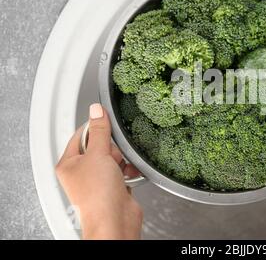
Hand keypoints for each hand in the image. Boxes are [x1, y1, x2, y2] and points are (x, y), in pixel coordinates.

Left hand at [56, 103, 142, 239]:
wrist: (115, 220)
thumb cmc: (97, 196)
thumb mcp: (98, 154)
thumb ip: (99, 131)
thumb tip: (96, 111)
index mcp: (68, 164)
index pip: (80, 135)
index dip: (95, 128)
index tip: (106, 122)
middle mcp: (81, 172)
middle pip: (100, 145)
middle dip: (112, 149)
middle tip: (112, 156)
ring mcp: (98, 180)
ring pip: (113, 157)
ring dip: (122, 160)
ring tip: (121, 168)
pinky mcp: (113, 186)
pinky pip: (122, 169)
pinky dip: (128, 170)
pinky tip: (129, 174)